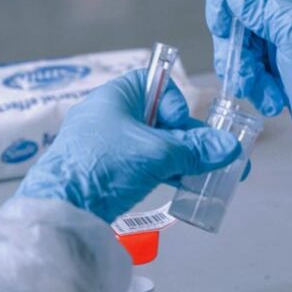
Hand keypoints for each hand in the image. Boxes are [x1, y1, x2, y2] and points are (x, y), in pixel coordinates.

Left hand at [15, 70, 241, 222]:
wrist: (61, 208)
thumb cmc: (104, 165)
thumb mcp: (156, 154)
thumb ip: (195, 150)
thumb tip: (229, 148)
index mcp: (114, 96)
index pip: (154, 82)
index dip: (175, 100)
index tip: (182, 124)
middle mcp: (109, 116)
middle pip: (159, 118)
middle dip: (191, 138)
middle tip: (219, 156)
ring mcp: (105, 145)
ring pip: (153, 145)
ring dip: (183, 159)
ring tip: (214, 176)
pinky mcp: (105, 172)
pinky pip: (142, 165)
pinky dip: (165, 172)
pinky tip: (188, 186)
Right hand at [206, 0, 291, 218]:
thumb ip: (264, 7)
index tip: (223, 28)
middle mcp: (291, 12)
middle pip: (237, 14)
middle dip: (235, 48)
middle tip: (246, 74)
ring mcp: (285, 40)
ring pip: (240, 43)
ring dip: (246, 72)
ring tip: (265, 93)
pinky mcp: (280, 66)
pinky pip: (250, 66)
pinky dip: (256, 85)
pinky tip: (273, 100)